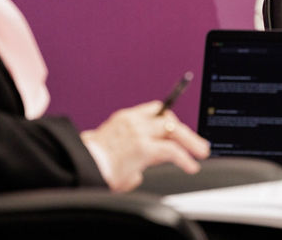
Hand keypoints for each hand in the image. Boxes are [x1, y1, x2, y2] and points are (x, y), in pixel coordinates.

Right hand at [80, 100, 210, 191]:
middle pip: (168, 117)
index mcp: (125, 118)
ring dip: (191, 142)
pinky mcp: (142, 147)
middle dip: (185, 131)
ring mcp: (138, 132)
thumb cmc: (92, 164)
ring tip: (201, 152)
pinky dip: (184, 158)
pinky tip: (190, 166)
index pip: (154, 110)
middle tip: (198, 144)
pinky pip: (171, 149)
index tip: (179, 127)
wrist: (80, 166)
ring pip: (173, 129)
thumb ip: (130, 157)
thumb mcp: (113, 152)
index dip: (169, 119)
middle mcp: (133, 121)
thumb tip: (140, 171)